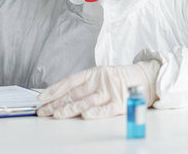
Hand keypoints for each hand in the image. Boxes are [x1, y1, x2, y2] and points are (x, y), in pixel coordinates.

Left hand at [37, 60, 159, 119]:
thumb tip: (58, 98)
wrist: (145, 80)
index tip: (42, 97)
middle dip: (57, 103)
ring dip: (70, 109)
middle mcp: (101, 81)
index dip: (55, 88)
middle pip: (75, 93)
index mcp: (95, 73)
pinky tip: (84, 115)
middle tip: (43, 111)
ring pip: (87, 101)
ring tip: (56, 115)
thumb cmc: (119, 81)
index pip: (70, 81)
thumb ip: (84, 87)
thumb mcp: (101, 78)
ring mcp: (111, 91)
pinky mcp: (121, 103)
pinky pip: (106, 109)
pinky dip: (95, 112)